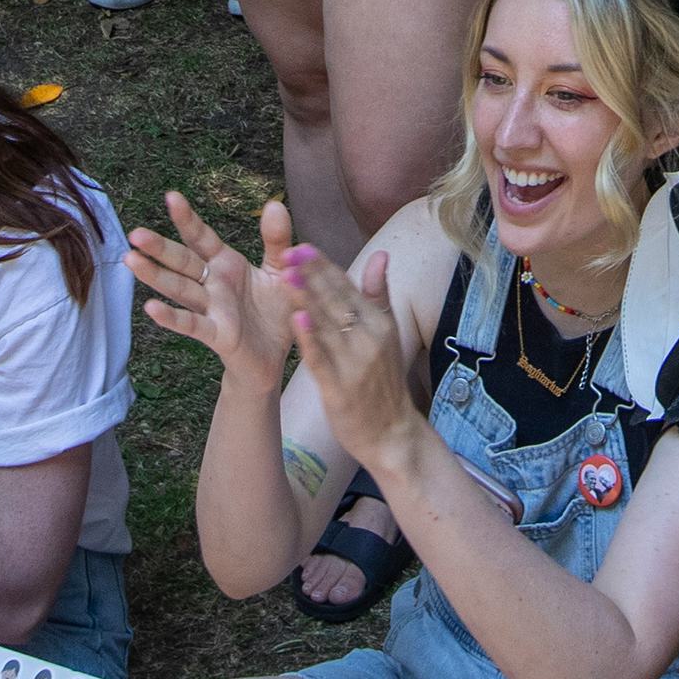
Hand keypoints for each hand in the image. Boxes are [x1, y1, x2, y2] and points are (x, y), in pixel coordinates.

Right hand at [125, 190, 301, 400]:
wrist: (277, 354)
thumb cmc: (274, 310)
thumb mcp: (281, 270)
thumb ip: (276, 240)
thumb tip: (275, 203)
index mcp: (226, 264)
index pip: (202, 237)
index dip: (187, 219)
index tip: (171, 196)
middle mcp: (213, 283)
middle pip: (182, 261)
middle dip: (159, 247)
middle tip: (135, 233)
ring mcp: (211, 309)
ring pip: (179, 289)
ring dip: (155, 276)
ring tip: (130, 260)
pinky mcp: (217, 334)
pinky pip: (192, 325)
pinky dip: (172, 317)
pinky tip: (151, 307)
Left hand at [278, 243, 425, 478]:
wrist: (392, 434)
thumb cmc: (384, 381)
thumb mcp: (388, 334)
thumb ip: (379, 294)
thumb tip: (381, 253)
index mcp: (380, 324)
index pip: (348, 287)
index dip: (324, 266)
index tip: (302, 244)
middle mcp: (369, 340)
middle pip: (337, 301)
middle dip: (312, 275)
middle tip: (289, 250)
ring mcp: (355, 365)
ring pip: (327, 326)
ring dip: (307, 298)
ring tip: (287, 274)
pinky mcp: (340, 389)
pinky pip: (322, 359)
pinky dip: (310, 338)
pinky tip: (297, 318)